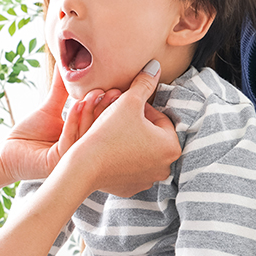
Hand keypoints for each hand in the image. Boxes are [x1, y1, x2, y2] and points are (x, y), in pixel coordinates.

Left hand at [0, 69, 120, 184]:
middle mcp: (80, 150)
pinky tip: (76, 105)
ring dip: (91, 112)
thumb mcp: (50, 108)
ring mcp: (70, 158)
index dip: (108, 106)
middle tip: (112, 91)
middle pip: (99, 129)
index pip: (101, 122)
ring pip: (86, 135)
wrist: (7, 152)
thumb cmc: (29, 133)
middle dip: (106, 109)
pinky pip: (69, 141)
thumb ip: (61, 90)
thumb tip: (66, 64)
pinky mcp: (57, 163)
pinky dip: (73, 121)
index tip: (116, 88)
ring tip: (93, 94)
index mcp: (82, 138)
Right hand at [66, 61, 179, 197]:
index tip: (125, 106)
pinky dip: (121, 157)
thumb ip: (145, 83)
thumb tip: (155, 67)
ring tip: (111, 130)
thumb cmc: (108, 132)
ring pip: (140, 151)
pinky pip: (129, 167)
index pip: (160, 118)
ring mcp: (147, 180)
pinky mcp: (130, 188)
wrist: (84, 165)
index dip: (142, 108)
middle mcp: (164, 167)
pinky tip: (108, 149)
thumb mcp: (128, 102)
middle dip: (136, 124)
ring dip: (130, 139)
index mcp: (171, 146)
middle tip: (118, 116)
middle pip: (151, 135)